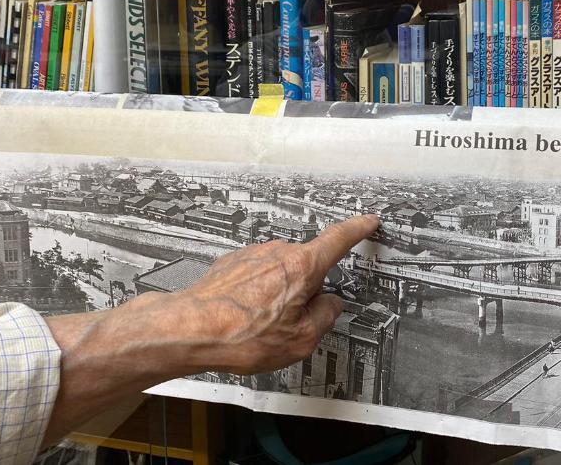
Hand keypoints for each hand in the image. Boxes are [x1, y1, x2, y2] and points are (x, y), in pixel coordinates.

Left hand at [43, 214, 379, 445]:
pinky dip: (256, 296)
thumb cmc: (244, 336)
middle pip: (307, 267)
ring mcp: (251, 255)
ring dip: (279, 295)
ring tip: (260, 327)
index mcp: (303, 266)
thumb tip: (329, 304)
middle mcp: (278, 252)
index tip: (368, 221)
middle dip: (307, 292)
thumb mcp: (302, 339)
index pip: (338, 240)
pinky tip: (243, 318)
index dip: (357, 230)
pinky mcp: (231, 264)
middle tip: (293, 324)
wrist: (191, 330)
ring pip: (281, 274)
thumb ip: (325, 317)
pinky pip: (256, 277)